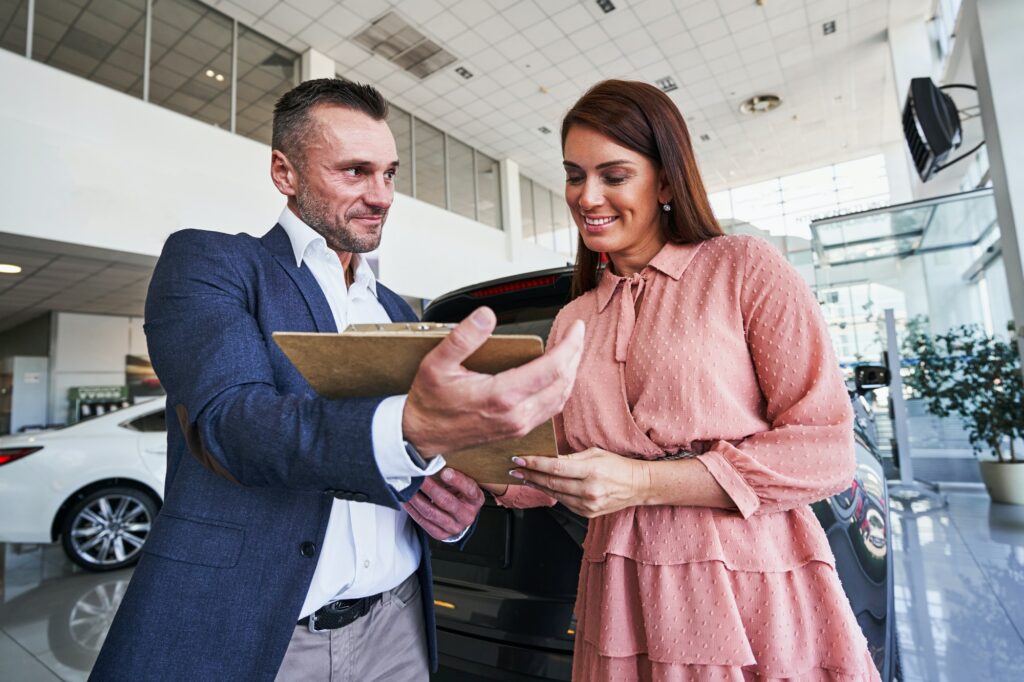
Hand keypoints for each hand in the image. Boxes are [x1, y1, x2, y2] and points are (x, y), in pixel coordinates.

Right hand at [402, 307, 584, 456]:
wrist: (421, 435)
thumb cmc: (430, 401)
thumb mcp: (437, 363)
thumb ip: (463, 338)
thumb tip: (485, 315)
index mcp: (501, 396)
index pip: (551, 369)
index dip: (569, 346)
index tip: (576, 328)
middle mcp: (516, 415)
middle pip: (563, 383)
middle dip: (575, 355)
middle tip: (577, 334)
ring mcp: (518, 426)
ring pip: (560, 399)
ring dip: (570, 373)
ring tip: (571, 351)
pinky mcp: (517, 431)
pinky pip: (550, 410)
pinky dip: (560, 389)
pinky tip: (558, 376)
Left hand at [402, 468, 483, 540]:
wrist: (461, 516)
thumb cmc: (460, 495)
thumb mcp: (463, 483)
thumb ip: (452, 475)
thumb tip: (434, 463)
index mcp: (475, 500)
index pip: (469, 490)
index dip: (457, 480)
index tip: (444, 471)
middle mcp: (466, 515)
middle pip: (446, 501)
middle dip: (430, 487)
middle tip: (418, 477)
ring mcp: (454, 527)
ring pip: (431, 512)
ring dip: (416, 499)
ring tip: (408, 488)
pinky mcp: (440, 534)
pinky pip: (423, 522)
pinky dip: (412, 510)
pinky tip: (406, 500)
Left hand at [510, 448, 651, 517]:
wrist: (637, 485)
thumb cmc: (616, 465)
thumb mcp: (595, 453)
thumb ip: (570, 456)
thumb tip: (547, 456)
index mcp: (591, 470)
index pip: (555, 467)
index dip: (534, 464)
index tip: (519, 459)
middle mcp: (589, 490)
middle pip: (551, 482)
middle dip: (530, 475)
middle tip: (514, 469)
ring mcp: (588, 504)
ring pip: (554, 494)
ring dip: (537, 485)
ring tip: (524, 477)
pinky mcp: (587, 513)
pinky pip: (563, 502)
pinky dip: (551, 493)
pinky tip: (542, 486)